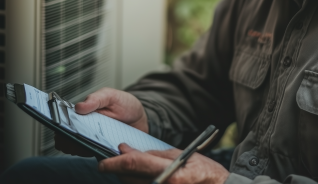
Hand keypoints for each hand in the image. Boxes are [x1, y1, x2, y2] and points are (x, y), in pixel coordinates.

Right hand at [55, 87, 147, 156]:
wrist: (140, 116)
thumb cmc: (124, 103)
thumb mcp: (110, 95)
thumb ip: (96, 99)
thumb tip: (78, 107)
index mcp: (83, 115)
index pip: (64, 124)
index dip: (61, 128)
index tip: (62, 129)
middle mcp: (85, 129)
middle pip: (68, 140)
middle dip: (69, 140)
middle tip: (79, 136)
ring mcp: (94, 141)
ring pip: (80, 150)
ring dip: (82, 148)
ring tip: (93, 140)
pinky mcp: (104, 150)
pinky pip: (96, 156)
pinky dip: (96, 153)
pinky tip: (103, 147)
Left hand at [99, 144, 229, 183]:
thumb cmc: (202, 171)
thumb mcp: (178, 154)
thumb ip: (150, 154)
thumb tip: (125, 149)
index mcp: (168, 173)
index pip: (132, 165)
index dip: (113, 163)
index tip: (103, 162)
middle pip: (128, 179)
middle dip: (118, 170)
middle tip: (115, 162)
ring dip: (126, 179)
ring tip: (130, 170)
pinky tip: (140, 178)